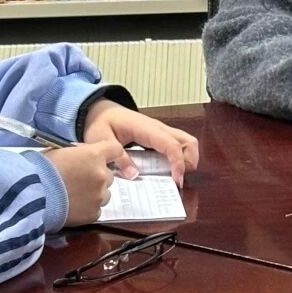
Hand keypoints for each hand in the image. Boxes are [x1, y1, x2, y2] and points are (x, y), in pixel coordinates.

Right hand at [44, 139, 124, 226]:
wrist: (31, 196)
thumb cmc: (40, 170)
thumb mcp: (60, 152)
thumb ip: (78, 154)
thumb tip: (83, 155)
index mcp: (95, 155)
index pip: (115, 149)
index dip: (110, 153)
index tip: (104, 158)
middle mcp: (102, 175)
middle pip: (108, 175)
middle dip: (97, 177)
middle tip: (80, 181)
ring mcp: (99, 195)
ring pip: (104, 194)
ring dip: (94, 194)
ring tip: (75, 196)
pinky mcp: (93, 213)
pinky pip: (96, 210)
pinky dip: (87, 209)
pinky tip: (73, 208)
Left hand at [82, 99, 199, 186]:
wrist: (101, 112)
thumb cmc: (102, 124)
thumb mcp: (102, 140)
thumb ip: (118, 158)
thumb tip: (134, 176)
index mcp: (146, 129)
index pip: (171, 144)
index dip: (178, 162)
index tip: (177, 180)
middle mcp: (159, 129)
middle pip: (188, 141)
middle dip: (190, 161)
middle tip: (178, 181)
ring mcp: (161, 132)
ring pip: (187, 142)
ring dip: (187, 160)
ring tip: (175, 177)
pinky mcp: (159, 137)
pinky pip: (177, 146)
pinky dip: (180, 159)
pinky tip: (169, 172)